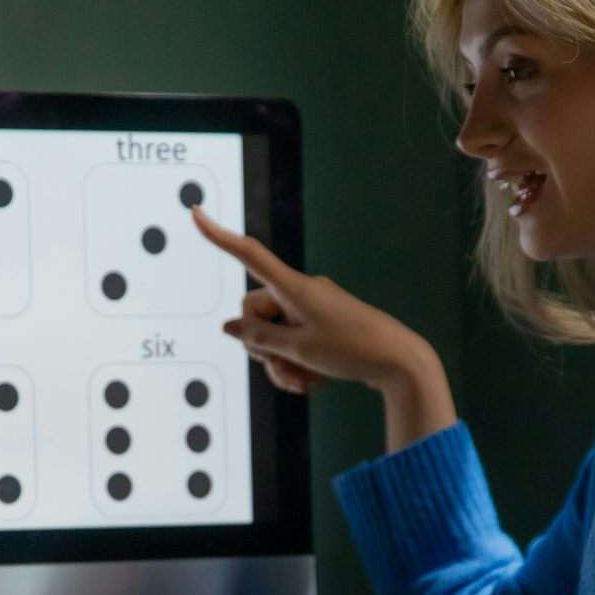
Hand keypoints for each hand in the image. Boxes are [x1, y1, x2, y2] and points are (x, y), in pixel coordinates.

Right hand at [192, 205, 430, 392]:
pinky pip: (293, 344)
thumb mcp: (299, 349)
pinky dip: (296, 364)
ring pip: (273, 335)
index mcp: (293, 288)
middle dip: (261, 347)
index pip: (248, 254)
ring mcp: (311, 310)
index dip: (219, 236)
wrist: (399, 363)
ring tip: (304, 382)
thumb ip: (259, 339)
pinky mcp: (322, 326)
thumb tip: (229, 328)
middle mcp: (300, 293)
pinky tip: (313, 383)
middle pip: (254, 314)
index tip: (195, 212)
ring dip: (280, 363)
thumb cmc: (352, 350)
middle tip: (286, 367)